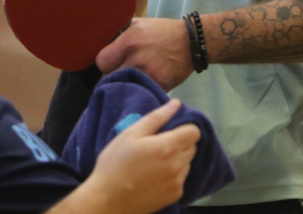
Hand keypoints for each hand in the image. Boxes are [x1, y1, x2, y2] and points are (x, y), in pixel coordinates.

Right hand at [87, 99, 199, 213]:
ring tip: (154, 162)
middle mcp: (178, 165)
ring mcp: (178, 182)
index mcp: (168, 146)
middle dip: (179, 142)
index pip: (194, 131)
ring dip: (177, 159)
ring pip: (187, 162)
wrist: (108, 200)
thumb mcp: (131, 134)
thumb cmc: (116, 163)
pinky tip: (155, 177)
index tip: (169, 131)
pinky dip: (173, 175)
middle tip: (157, 146)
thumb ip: (157, 117)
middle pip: (191, 146)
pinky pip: (182, 178)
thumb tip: (176, 104)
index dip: (184, 128)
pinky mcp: (175, 196)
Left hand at [95, 17, 192, 90]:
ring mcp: (148, 74)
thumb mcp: (139, 23)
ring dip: (126, 84)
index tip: (111, 63)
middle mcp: (136, 59)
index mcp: (128, 41)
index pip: (101, 61)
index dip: (105, 63)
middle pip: (109, 78)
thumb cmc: (162, 31)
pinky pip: (141, 91)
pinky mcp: (159, 85)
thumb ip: (120, 33)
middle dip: (113, 75)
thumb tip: (102, 40)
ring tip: (132, 79)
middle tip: (121, 72)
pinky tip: (145, 83)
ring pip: (124, 87)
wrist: (191, 42)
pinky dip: (141, 89)